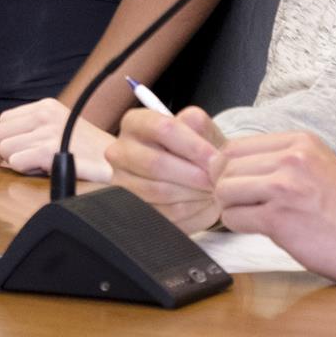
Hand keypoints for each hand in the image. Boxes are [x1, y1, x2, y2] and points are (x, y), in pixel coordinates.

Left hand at [0, 98, 112, 182]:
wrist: (116, 163)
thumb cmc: (89, 152)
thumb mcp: (57, 133)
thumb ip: (24, 136)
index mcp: (46, 106)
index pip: (4, 121)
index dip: (6, 141)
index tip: (17, 153)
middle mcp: (45, 114)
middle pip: (0, 134)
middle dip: (9, 152)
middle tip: (31, 161)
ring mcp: (48, 131)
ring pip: (5, 149)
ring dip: (19, 163)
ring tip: (43, 164)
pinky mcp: (49, 150)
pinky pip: (16, 162)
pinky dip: (26, 171)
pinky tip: (47, 169)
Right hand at [105, 107, 224, 233]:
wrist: (189, 175)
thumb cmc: (194, 149)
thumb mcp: (201, 130)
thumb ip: (202, 130)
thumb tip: (208, 153)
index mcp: (136, 123)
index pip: (163, 129)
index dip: (193, 146)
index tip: (214, 158)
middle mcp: (120, 151)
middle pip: (156, 164)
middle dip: (193, 174)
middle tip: (215, 179)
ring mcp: (122, 182)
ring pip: (159, 191)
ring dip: (193, 193)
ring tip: (211, 189)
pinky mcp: (134, 208)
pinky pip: (164, 213)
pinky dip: (190, 209)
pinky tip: (202, 201)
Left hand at [211, 132, 335, 280]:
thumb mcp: (317, 167)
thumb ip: (281, 160)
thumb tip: (232, 164)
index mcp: (300, 142)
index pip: (237, 145)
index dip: (229, 166)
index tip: (235, 181)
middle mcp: (292, 159)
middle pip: (226, 165)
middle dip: (226, 186)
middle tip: (241, 202)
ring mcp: (284, 187)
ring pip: (225, 190)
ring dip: (231, 206)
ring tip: (251, 214)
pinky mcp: (278, 218)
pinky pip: (234, 217)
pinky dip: (238, 224)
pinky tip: (258, 228)